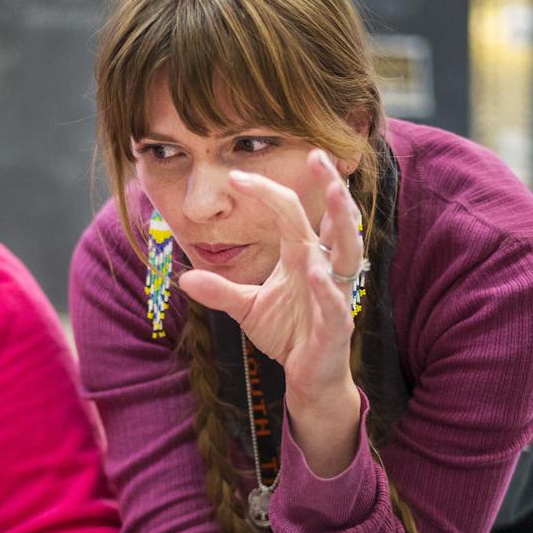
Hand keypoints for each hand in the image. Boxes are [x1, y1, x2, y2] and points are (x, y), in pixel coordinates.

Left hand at [178, 150, 362, 475]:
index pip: (289, 213)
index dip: (265, 192)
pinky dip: (329, 291)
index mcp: (303, 257)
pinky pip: (338, 306)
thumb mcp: (246, 308)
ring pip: (349, 253)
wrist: (306, 378)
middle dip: (331, 188)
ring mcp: (335, 296)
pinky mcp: (337, 328)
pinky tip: (317, 274)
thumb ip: (219, 290)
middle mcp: (324, 268)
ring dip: (343, 224)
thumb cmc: (287, 334)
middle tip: (317, 154)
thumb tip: (184, 276)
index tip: (234, 176)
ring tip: (336, 196)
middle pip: (334, 221)